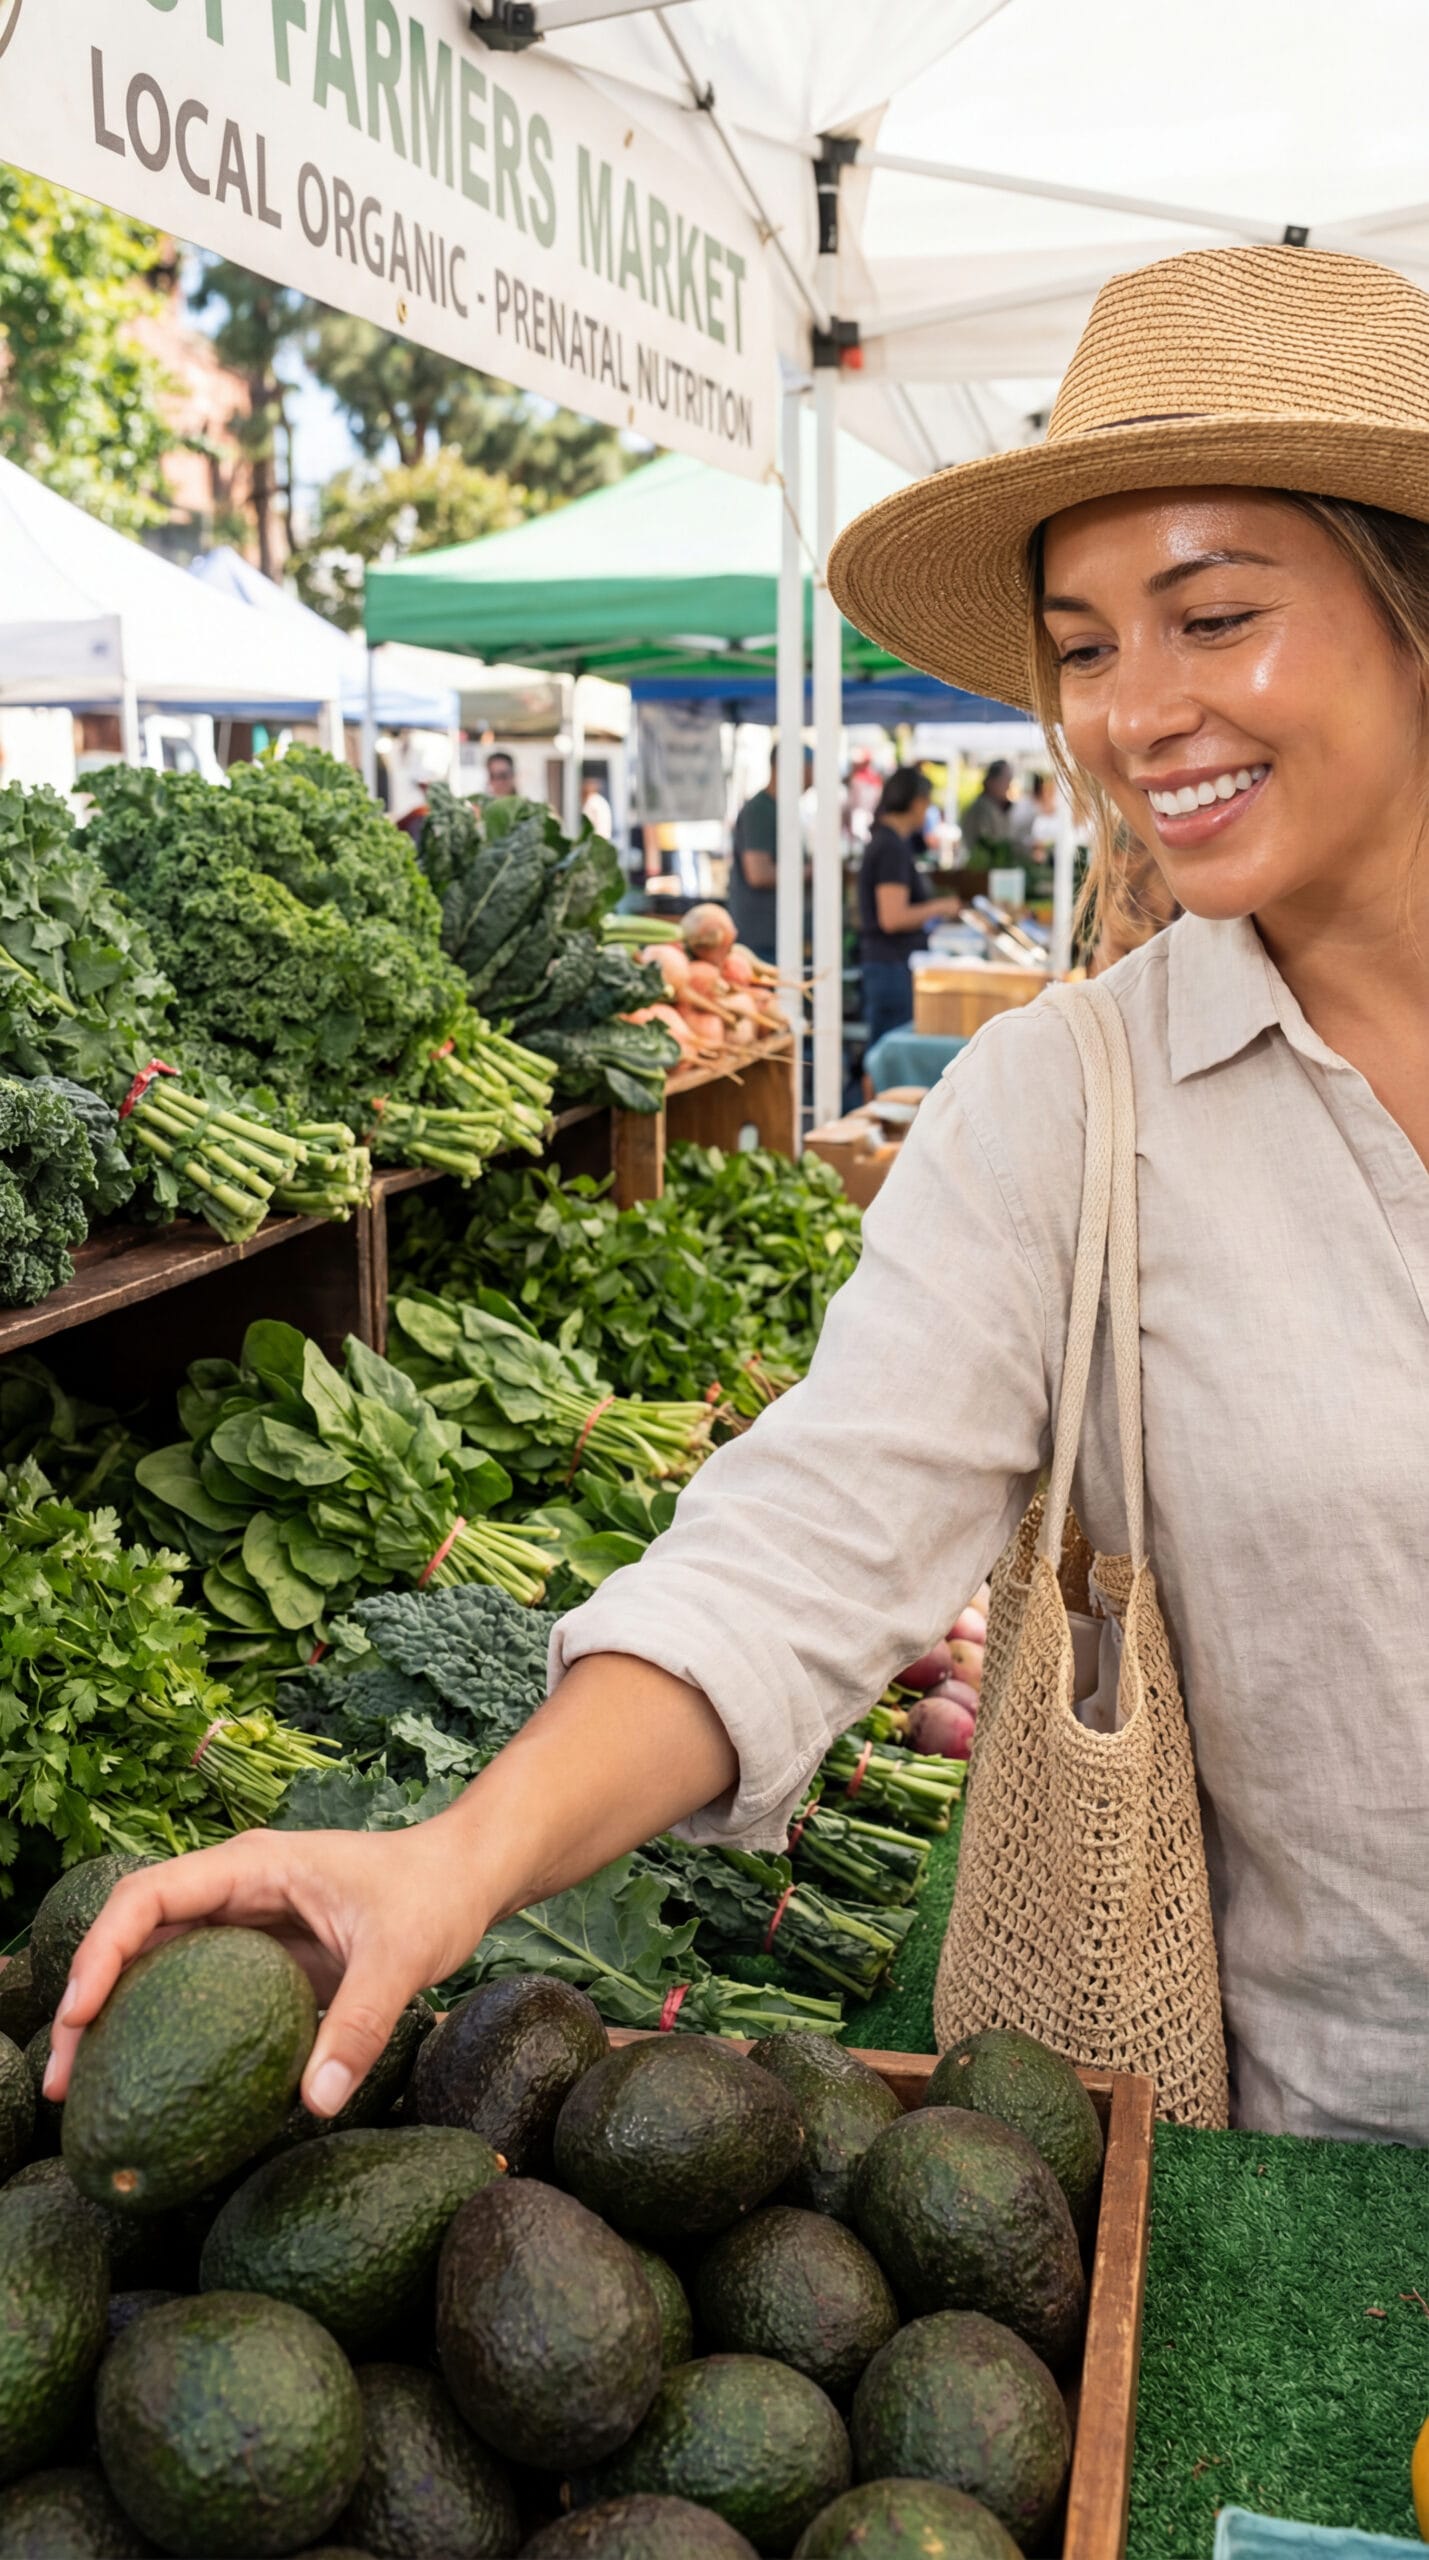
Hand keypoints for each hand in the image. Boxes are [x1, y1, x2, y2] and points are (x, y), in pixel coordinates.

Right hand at [44, 1812, 492, 2118]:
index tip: (80, 2013)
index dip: (102, 1951)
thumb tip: (315, 2103)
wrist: (465, 1878)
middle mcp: (234, 1890)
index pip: (149, 1896)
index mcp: (251, 1868)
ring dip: (116, 2020)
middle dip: (88, 2000)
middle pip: (133, 1936)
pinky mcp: (259, 1958)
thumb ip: (361, 2023)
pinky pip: (193, 1990)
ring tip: (84, 2093)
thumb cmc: (434, 1895)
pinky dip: (163, 2029)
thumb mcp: (403, 1955)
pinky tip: (150, 2084)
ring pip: (155, 1966)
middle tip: (65, 2080)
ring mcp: (243, 1923)